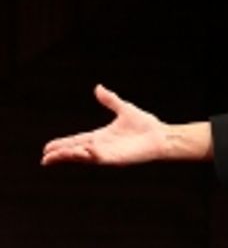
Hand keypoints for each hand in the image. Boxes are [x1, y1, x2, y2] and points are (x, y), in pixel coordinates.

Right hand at [41, 84, 167, 166]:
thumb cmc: (145, 125)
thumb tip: (98, 87)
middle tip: (45, 158)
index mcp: (100, 137)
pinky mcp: (118, 159)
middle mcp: (102, 147)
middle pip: (75, 152)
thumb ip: (110, 100)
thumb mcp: (124, 109)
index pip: (76, 141)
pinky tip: (82, 150)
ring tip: (55, 156)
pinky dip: (90, 155)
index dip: (62, 144)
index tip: (47, 148)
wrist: (162, 135)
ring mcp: (109, 154)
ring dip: (70, 156)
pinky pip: (100, 158)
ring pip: (84, 157)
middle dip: (61, 155)